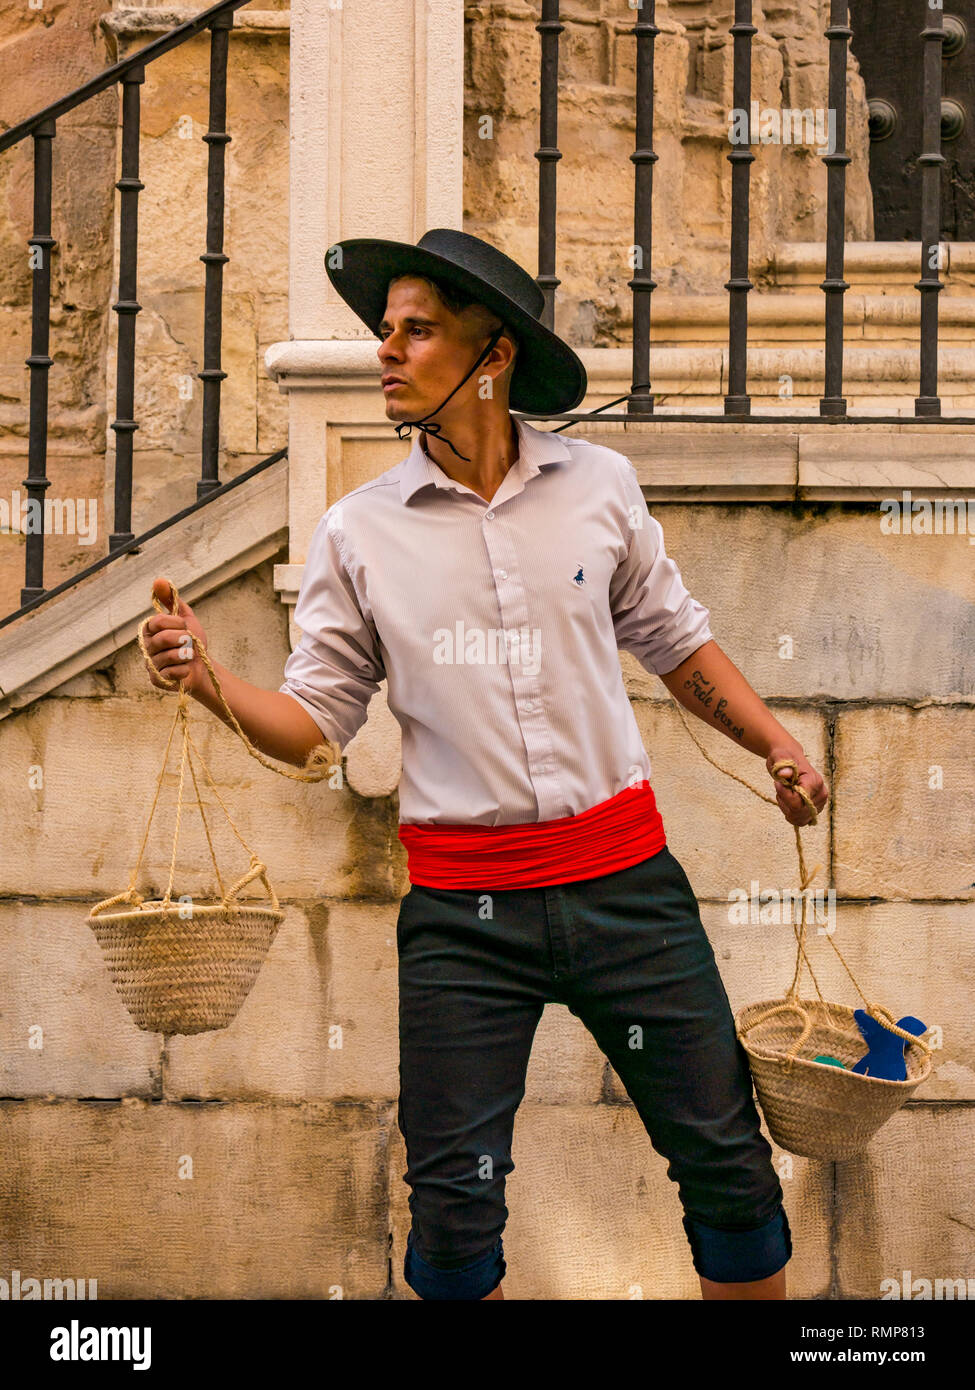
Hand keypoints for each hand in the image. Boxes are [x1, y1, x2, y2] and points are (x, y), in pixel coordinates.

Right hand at [143, 577, 209, 695]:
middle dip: (183, 639)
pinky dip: (184, 670)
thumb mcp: (186, 618)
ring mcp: (150, 664)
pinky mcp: (157, 680)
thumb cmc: (192, 642)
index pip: (157, 621)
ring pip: (168, 656)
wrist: (203, 667)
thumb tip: (159, 580)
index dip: (176, 623)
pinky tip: (186, 669)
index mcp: (150, 630)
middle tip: (189, 642)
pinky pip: (171, 673)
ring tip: (189, 656)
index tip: (185, 626)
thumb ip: (172, 600)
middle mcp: (146, 646)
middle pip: (162, 639)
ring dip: (186, 655)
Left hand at [765, 745, 828, 825]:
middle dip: (784, 802)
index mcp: (815, 781)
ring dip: (786, 808)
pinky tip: (787, 802)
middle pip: (798, 812)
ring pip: (799, 819)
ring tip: (785, 793)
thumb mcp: (779, 757)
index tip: (777, 782)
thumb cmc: (784, 757)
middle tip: (781, 787)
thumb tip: (785, 774)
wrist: (789, 758)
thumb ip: (782, 765)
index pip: (799, 801)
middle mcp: (821, 794)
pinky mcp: (814, 810)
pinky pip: (800, 821)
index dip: (783, 795)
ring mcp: (819, 804)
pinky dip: (790, 814)